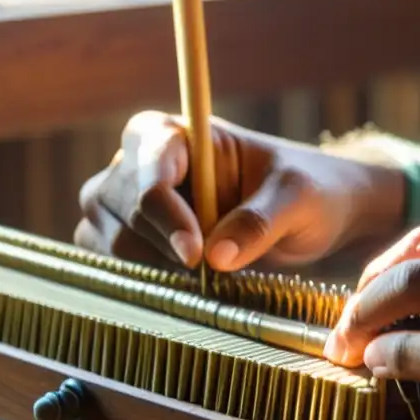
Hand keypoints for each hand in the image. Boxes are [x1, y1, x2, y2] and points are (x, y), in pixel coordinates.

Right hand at [75, 111, 405, 271]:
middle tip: (207, 271)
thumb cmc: (308, 192)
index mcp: (178, 133)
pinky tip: (182, 286)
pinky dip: (138, 280)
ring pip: (105, 234)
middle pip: (117, 202)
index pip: (149, 164)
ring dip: (149, 265)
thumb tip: (215, 258)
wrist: (315, 218)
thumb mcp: (298, 199)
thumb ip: (259, 221)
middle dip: (158, 243)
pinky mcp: (130, 239)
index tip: (196, 254)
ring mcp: (129, 201)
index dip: (165, 211)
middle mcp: (142, 162)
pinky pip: (106, 262)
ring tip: (203, 277)